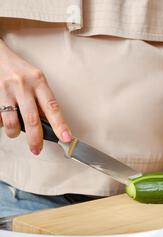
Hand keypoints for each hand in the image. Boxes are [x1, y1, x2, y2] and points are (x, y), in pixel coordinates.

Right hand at [0, 40, 71, 154]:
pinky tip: (4, 118)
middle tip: (37, 149)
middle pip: (31, 119)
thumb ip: (42, 100)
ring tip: (16, 132)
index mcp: (39, 82)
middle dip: (35, 139)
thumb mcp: (37, 80)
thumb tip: (52, 125)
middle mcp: (22, 85)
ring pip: (11, 122)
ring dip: (14, 133)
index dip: (60, 125)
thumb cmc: (20, 71)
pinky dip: (2, 123)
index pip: (52, 107)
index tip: (66, 138)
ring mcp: (5, 90)